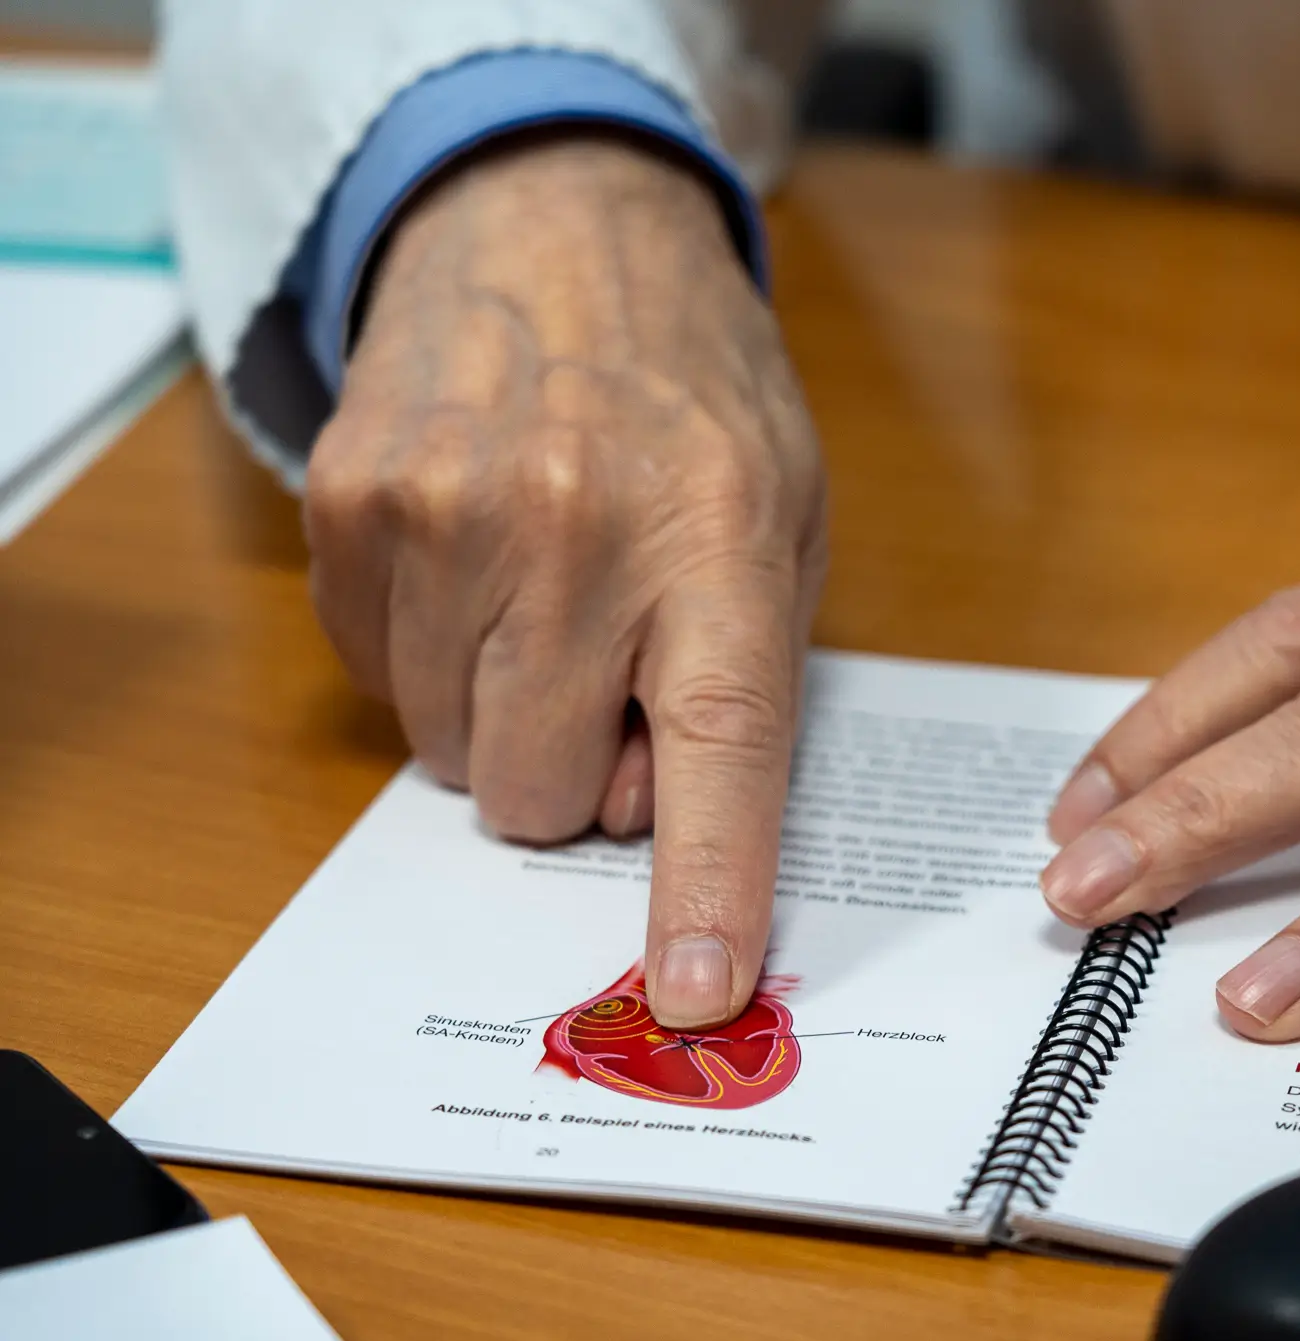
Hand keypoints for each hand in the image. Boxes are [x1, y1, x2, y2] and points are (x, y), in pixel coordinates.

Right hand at [304, 135, 824, 1029]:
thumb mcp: (784, 514)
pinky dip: (436, 661)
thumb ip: (744, 679)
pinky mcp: (348, 508)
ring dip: (506, 713)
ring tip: (547, 593)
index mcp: (718, 537)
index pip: (716, 751)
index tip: (691, 990)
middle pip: (543, 797)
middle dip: (580, 776)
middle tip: (610, 676)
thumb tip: (657, 836)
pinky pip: (382, 688)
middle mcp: (573, 529)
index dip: (705, 884)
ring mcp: (442, 515)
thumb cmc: (692, 393)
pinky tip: (480, 566)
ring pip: (454, 758)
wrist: (549, 223)